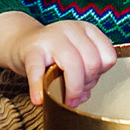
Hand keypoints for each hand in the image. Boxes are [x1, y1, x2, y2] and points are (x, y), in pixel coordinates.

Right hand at [0, 11, 117, 107]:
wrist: (22, 43)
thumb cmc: (54, 53)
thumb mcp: (75, 56)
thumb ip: (85, 74)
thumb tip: (84, 96)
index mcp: (87, 29)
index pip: (107, 56)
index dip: (100, 74)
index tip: (88, 82)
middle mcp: (71, 29)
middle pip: (92, 63)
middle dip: (85, 85)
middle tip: (75, 97)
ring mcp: (51, 37)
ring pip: (73, 66)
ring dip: (71, 91)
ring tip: (63, 100)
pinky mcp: (32, 49)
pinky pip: (38, 70)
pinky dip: (39, 87)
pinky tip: (39, 99)